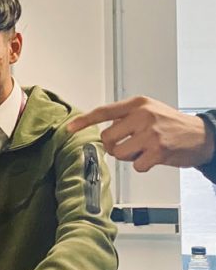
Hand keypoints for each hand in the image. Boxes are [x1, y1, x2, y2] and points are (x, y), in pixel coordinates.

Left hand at [67, 96, 214, 171]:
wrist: (201, 135)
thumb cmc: (170, 124)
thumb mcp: (148, 110)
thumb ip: (125, 117)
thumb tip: (100, 130)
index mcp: (136, 104)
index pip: (103, 111)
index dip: (83, 121)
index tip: (69, 128)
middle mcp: (142, 115)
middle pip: (107, 137)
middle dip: (114, 146)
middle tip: (129, 145)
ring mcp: (150, 133)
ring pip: (119, 153)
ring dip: (128, 156)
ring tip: (143, 150)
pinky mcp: (158, 151)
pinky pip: (135, 165)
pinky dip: (142, 165)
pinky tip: (153, 157)